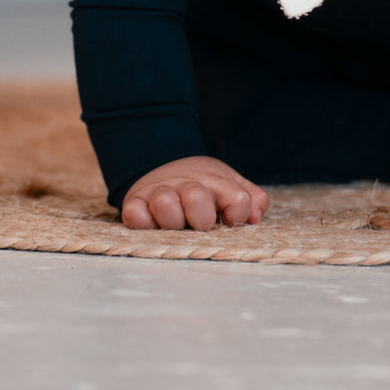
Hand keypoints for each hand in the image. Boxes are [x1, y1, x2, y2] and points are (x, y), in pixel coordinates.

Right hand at [121, 156, 269, 231]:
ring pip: (165, 205)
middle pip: (198, 200)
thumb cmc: (202, 184)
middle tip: (199, 226)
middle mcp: (186, 184)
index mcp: (215, 181)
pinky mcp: (134, 202)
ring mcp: (159, 192)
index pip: (238, 200)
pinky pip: (135, 214)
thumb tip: (255, 218)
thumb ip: (251, 199)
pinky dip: (142, 222)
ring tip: (176, 225)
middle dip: (202, 220)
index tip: (229, 220)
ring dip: (172, 221)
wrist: (163, 163)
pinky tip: (151, 224)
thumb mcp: (229, 184)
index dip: (238, 215)